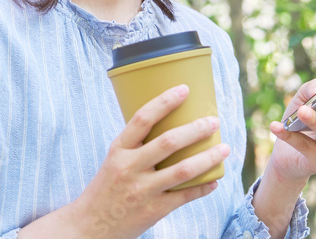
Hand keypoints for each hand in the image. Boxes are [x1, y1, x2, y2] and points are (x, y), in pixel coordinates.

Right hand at [68, 84, 229, 238]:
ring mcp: (142, 190)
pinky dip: (202, 187)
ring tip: (224, 148)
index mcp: (119, 150)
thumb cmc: (107, 187)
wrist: (90, 226)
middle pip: (168, 142)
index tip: (184, 89)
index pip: (142, 119)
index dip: (164, 102)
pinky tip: (214, 179)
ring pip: (182, 170)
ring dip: (207, 158)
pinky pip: (184, 196)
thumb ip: (137, 145)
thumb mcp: (114, 160)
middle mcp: (130, 168)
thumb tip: (171, 123)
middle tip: (214, 122)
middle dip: (196, 129)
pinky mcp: (153, 210)